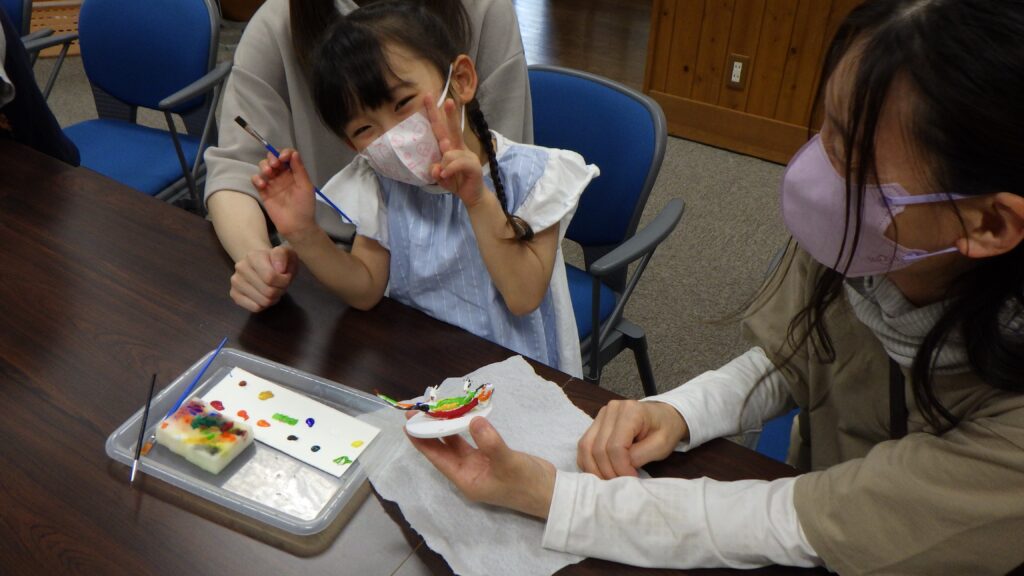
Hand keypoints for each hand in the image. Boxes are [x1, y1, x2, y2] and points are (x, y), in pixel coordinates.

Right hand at [229, 244, 297, 311]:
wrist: (264, 263)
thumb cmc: (277, 260)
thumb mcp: (286, 252)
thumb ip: (282, 255)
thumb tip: (279, 269)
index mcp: (253, 256)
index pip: (271, 277)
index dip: (284, 280)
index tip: (286, 276)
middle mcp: (241, 268)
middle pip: (268, 292)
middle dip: (280, 290)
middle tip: (280, 284)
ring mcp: (236, 282)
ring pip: (263, 301)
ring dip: (273, 298)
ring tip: (273, 288)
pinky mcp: (234, 294)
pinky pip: (255, 308)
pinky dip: (264, 305)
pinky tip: (265, 295)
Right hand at [252, 149, 316, 240]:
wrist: (296, 226)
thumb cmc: (304, 206)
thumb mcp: (306, 187)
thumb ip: (300, 170)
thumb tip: (294, 153)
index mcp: (295, 173)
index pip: (288, 156)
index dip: (284, 153)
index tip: (283, 158)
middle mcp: (283, 175)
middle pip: (273, 159)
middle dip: (272, 158)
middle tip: (275, 165)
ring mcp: (272, 183)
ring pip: (263, 167)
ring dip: (264, 166)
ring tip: (269, 174)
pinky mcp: (264, 192)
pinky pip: (256, 180)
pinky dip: (257, 179)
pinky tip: (263, 185)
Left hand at [408, 416, 556, 518]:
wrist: (551, 492)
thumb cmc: (526, 484)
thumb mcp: (508, 463)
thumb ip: (490, 443)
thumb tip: (473, 421)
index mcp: (466, 479)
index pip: (437, 458)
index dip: (422, 441)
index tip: (409, 424)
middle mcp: (469, 472)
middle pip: (444, 449)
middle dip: (431, 431)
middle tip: (420, 409)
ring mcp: (480, 464)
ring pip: (457, 443)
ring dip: (447, 427)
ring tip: (436, 408)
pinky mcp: (492, 456)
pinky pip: (473, 439)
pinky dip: (466, 427)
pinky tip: (462, 414)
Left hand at [426, 95, 485, 206]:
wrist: (472, 196)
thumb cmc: (456, 182)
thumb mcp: (440, 177)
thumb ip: (435, 171)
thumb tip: (437, 167)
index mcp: (450, 147)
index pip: (440, 128)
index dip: (434, 113)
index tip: (428, 96)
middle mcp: (459, 147)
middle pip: (453, 129)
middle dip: (450, 114)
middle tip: (447, 101)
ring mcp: (467, 155)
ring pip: (449, 153)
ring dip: (444, 166)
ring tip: (446, 175)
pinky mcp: (473, 164)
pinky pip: (456, 163)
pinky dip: (449, 170)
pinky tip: (446, 176)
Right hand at [577, 400, 688, 478]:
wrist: (664, 416)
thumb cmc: (666, 430)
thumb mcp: (661, 445)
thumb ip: (640, 456)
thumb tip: (620, 469)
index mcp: (630, 411)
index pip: (615, 446)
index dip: (621, 467)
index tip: (632, 479)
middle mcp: (611, 410)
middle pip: (598, 448)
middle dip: (608, 471)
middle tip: (620, 484)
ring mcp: (601, 415)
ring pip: (586, 447)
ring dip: (594, 469)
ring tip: (610, 481)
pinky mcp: (595, 423)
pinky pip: (584, 445)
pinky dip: (588, 462)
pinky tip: (600, 472)